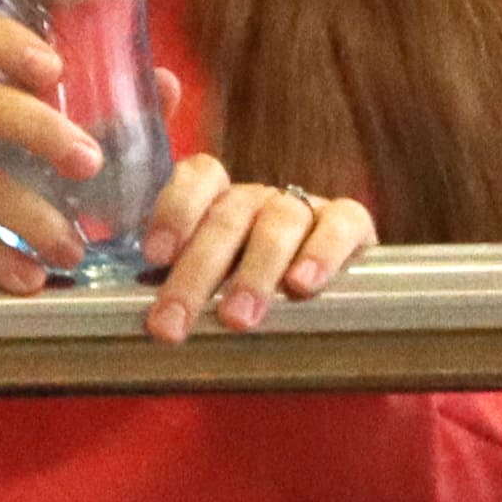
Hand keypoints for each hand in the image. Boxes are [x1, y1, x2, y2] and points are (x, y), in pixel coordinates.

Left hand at [128, 129, 373, 344]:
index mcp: (220, 201)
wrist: (341, 293)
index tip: (156, 257)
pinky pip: (340, 225)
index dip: (176, 210)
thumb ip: (185, 287)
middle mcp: (258, 199)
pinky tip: (302, 285)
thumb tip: (151, 323)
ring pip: (278, 224)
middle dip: (196, 274)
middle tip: (172, 324)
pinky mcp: (351, 222)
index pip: (199, 177)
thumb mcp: (215, 286)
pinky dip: (321, 253)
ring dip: (254, 272)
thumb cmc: (254, 293)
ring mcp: (305, 206)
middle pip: (226, 220)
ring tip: (236, 318)